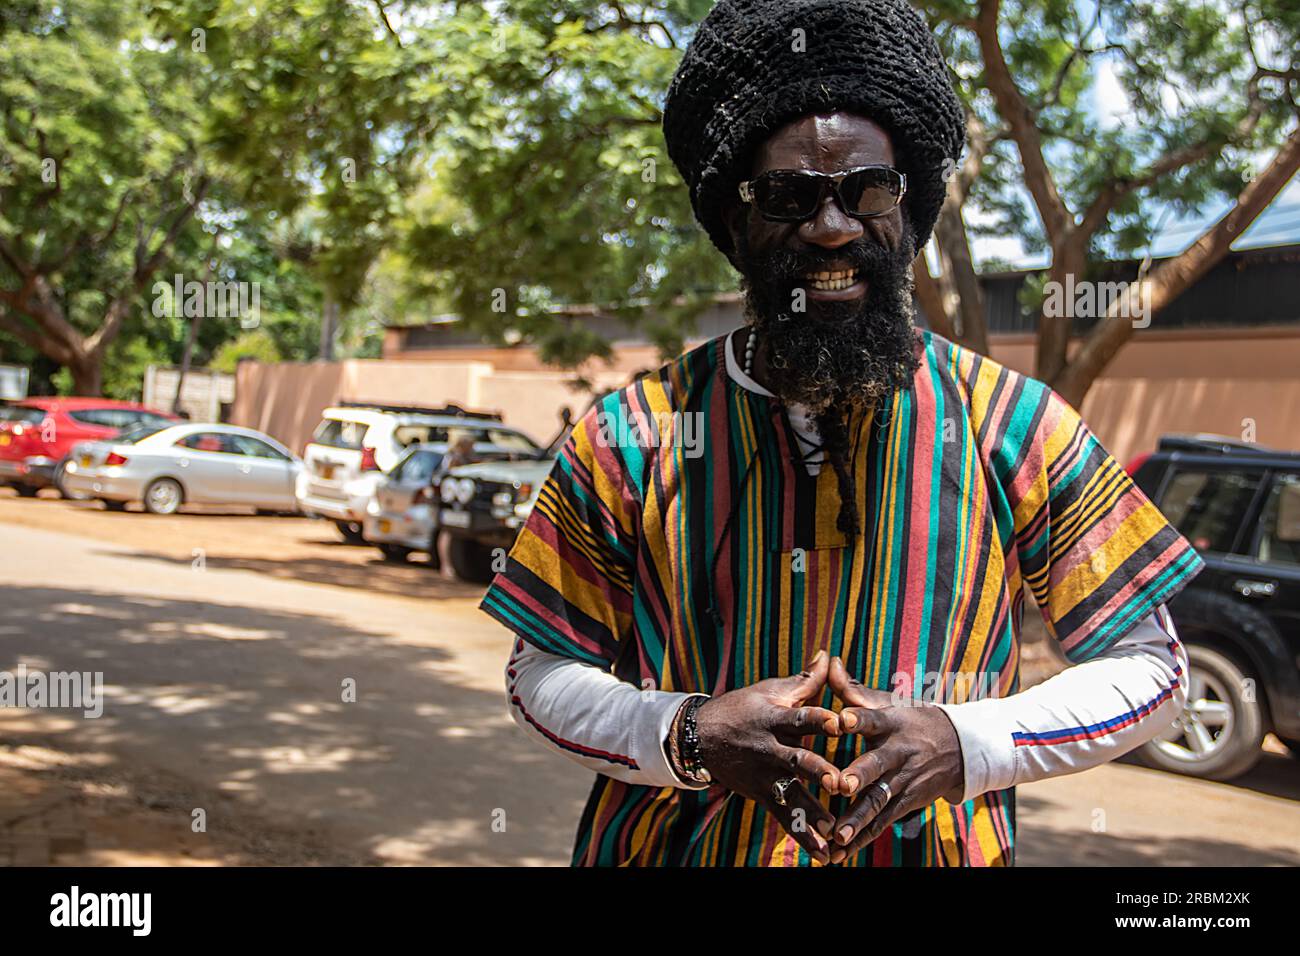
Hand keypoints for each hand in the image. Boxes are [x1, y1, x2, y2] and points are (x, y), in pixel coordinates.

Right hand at [694, 650, 842, 863]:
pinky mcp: (764, 795)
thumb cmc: (743, 708)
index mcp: (775, 718)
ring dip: (814, 814)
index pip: (799, 717)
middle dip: (819, 773)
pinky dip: (804, 837)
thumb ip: (805, 680)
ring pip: (792, 796)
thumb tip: (829, 655)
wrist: (701, 737)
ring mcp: (766, 775)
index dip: (819, 720)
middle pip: (797, 760)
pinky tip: (824, 855)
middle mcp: (771, 748)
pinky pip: (786, 819)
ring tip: (836, 830)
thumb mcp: (769, 690)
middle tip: (842, 784)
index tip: (841, 724)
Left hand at [825, 656, 964, 864]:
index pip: (874, 717)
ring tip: (837, 835)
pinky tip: (840, 853)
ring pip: (879, 801)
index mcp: (891, 723)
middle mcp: (899, 753)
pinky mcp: (906, 803)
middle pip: (879, 764)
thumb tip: (828, 661)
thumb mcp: (888, 702)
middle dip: (861, 775)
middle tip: (840, 785)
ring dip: (858, 819)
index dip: (859, 718)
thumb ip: (853, 689)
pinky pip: (882, 822)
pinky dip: (863, 838)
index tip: (841, 719)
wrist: (961, 749)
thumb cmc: (912, 720)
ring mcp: (904, 781)